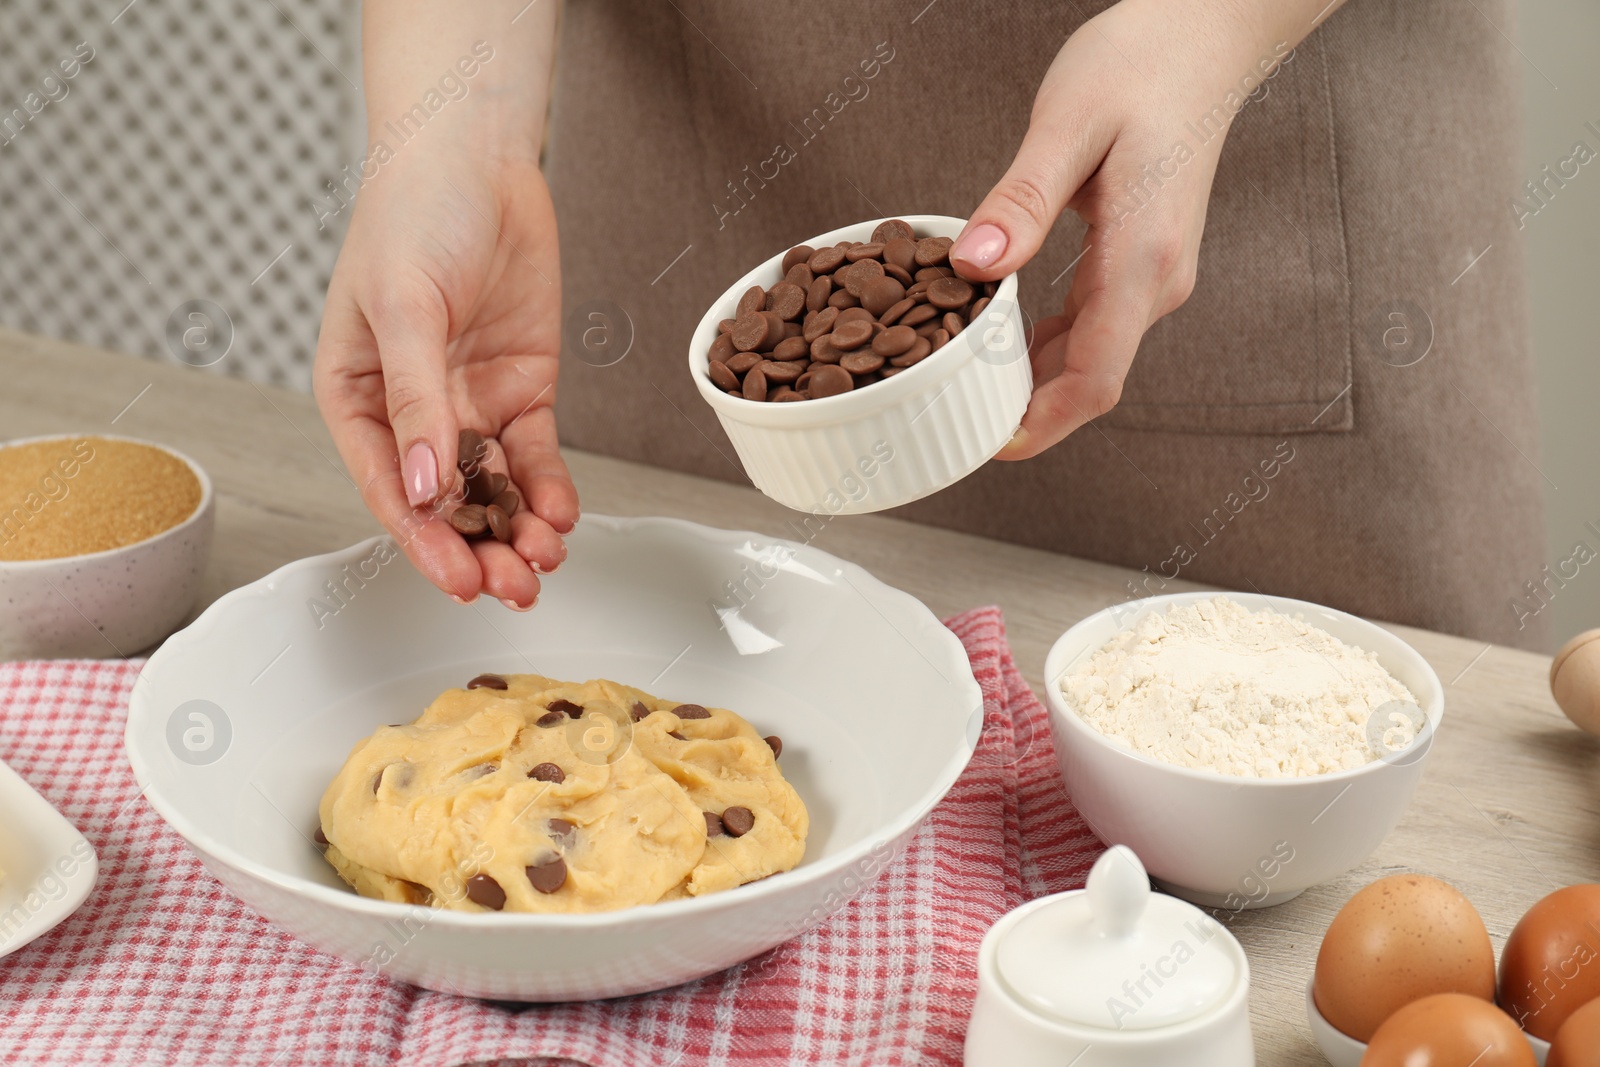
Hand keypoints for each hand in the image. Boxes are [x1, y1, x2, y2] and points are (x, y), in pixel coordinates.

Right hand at [313, 148, 576, 607]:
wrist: (477, 160)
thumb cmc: (411, 216)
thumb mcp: (403, 308)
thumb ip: (416, 402)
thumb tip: (425, 488)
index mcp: (357, 400)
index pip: (390, 489)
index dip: (424, 541)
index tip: (458, 580)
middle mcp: (413, 415)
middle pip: (446, 504)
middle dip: (479, 550)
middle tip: (515, 587)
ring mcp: (471, 406)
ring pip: (495, 491)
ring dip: (518, 531)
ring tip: (545, 559)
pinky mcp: (522, 392)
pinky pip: (536, 457)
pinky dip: (549, 489)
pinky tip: (561, 513)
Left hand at [949, 0, 1327, 457]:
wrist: (1204, 37)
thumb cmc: (1141, 65)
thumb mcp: (1068, 124)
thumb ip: (1022, 203)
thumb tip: (976, 268)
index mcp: (1143, 259)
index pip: (1096, 377)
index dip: (1043, 424)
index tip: (991, 447)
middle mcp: (1156, 281)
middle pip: (1090, 379)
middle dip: (1025, 411)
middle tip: (949, 418)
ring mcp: (1154, 276)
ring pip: (1089, 356)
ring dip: (1031, 379)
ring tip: (960, 386)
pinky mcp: (1142, 263)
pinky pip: (1091, 325)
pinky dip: (1044, 343)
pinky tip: (997, 336)